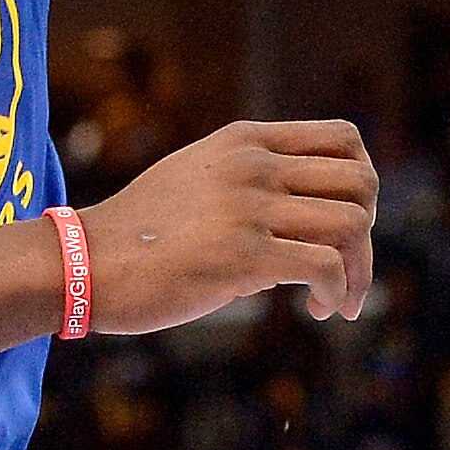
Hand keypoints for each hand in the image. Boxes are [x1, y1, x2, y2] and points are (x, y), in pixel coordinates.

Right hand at [75, 119, 376, 332]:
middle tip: (346, 267)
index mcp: (247, 141)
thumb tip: (309, 216)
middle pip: (361, 182)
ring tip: (338, 302)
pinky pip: (324, 267)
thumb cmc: (139, 233)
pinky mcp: (241, 256)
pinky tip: (317, 310)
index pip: (344, 139)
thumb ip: (251, 180)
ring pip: (352, 224)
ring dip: (359, 272)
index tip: (347, 223)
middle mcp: (255, 165)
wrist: (81, 263)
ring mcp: (249, 208)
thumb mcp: (199, 178)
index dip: (362, 182)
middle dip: (368, 232)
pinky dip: (337, 292)